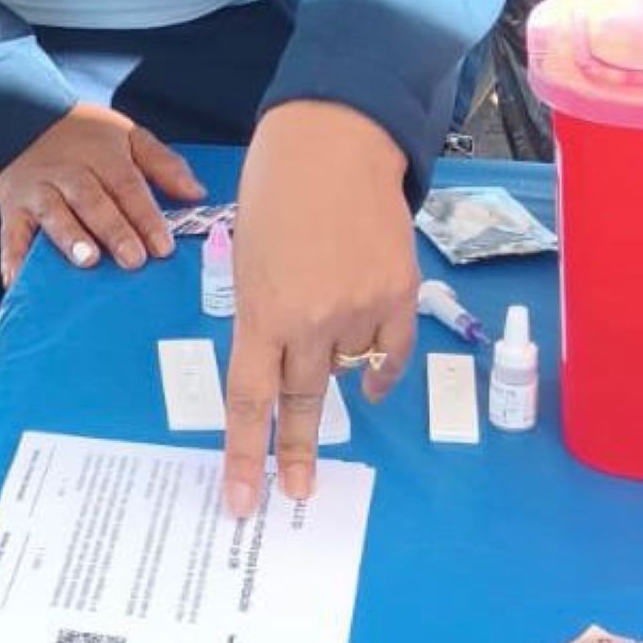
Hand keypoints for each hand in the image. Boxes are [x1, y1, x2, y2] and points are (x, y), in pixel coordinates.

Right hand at [0, 104, 205, 288]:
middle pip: (92, 200)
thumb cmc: (85, 136)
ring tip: (87, 259)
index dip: (145, 216)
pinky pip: (11, 232)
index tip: (164, 247)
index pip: (126, 186)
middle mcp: (68, 172)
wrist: (26, 115)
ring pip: (53, 212)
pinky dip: (12, 257)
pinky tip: (18, 279)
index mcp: (101, 156)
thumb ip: (163, 164)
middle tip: (133, 258)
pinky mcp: (12, 207)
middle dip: (113, 229)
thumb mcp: (128, 136)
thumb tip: (196, 193)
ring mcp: (38, 189)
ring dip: (69, 236)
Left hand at [224, 102, 419, 516]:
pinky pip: (388, 355)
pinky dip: (377, 369)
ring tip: (321, 321)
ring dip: (330, 365)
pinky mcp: (400, 297)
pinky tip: (367, 379)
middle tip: (294, 494)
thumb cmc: (273, 191)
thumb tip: (280, 358)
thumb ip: (261, 312)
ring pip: (344, 369)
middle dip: (294, 452)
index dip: (244, 453)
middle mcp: (311, 320)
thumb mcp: (247, 257)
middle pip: (301, 402)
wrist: (333, 142)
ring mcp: (361, 311)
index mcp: (260, 309)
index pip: (249, 398)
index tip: (242, 500)